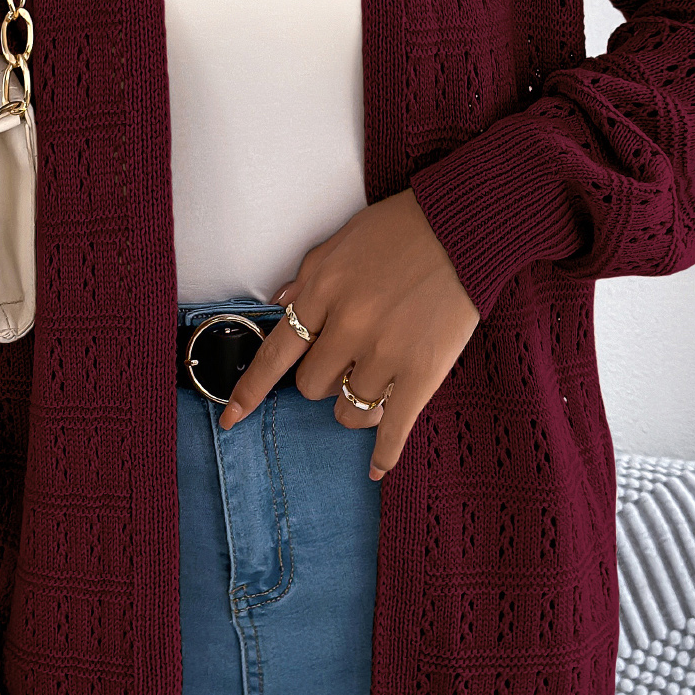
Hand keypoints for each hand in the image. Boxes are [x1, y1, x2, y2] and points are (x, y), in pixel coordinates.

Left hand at [219, 188, 479, 479]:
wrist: (463, 227)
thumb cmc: (401, 229)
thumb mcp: (340, 242)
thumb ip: (308, 277)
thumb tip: (281, 304)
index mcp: (322, 293)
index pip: (275, 355)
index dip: (250, 391)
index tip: (231, 418)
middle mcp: (348, 327)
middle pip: (311, 386)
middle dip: (321, 380)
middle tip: (345, 362)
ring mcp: (385, 353)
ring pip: (348, 410)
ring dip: (354, 405)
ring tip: (372, 386)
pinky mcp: (422, 372)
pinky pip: (393, 427)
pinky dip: (384, 453)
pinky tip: (377, 467)